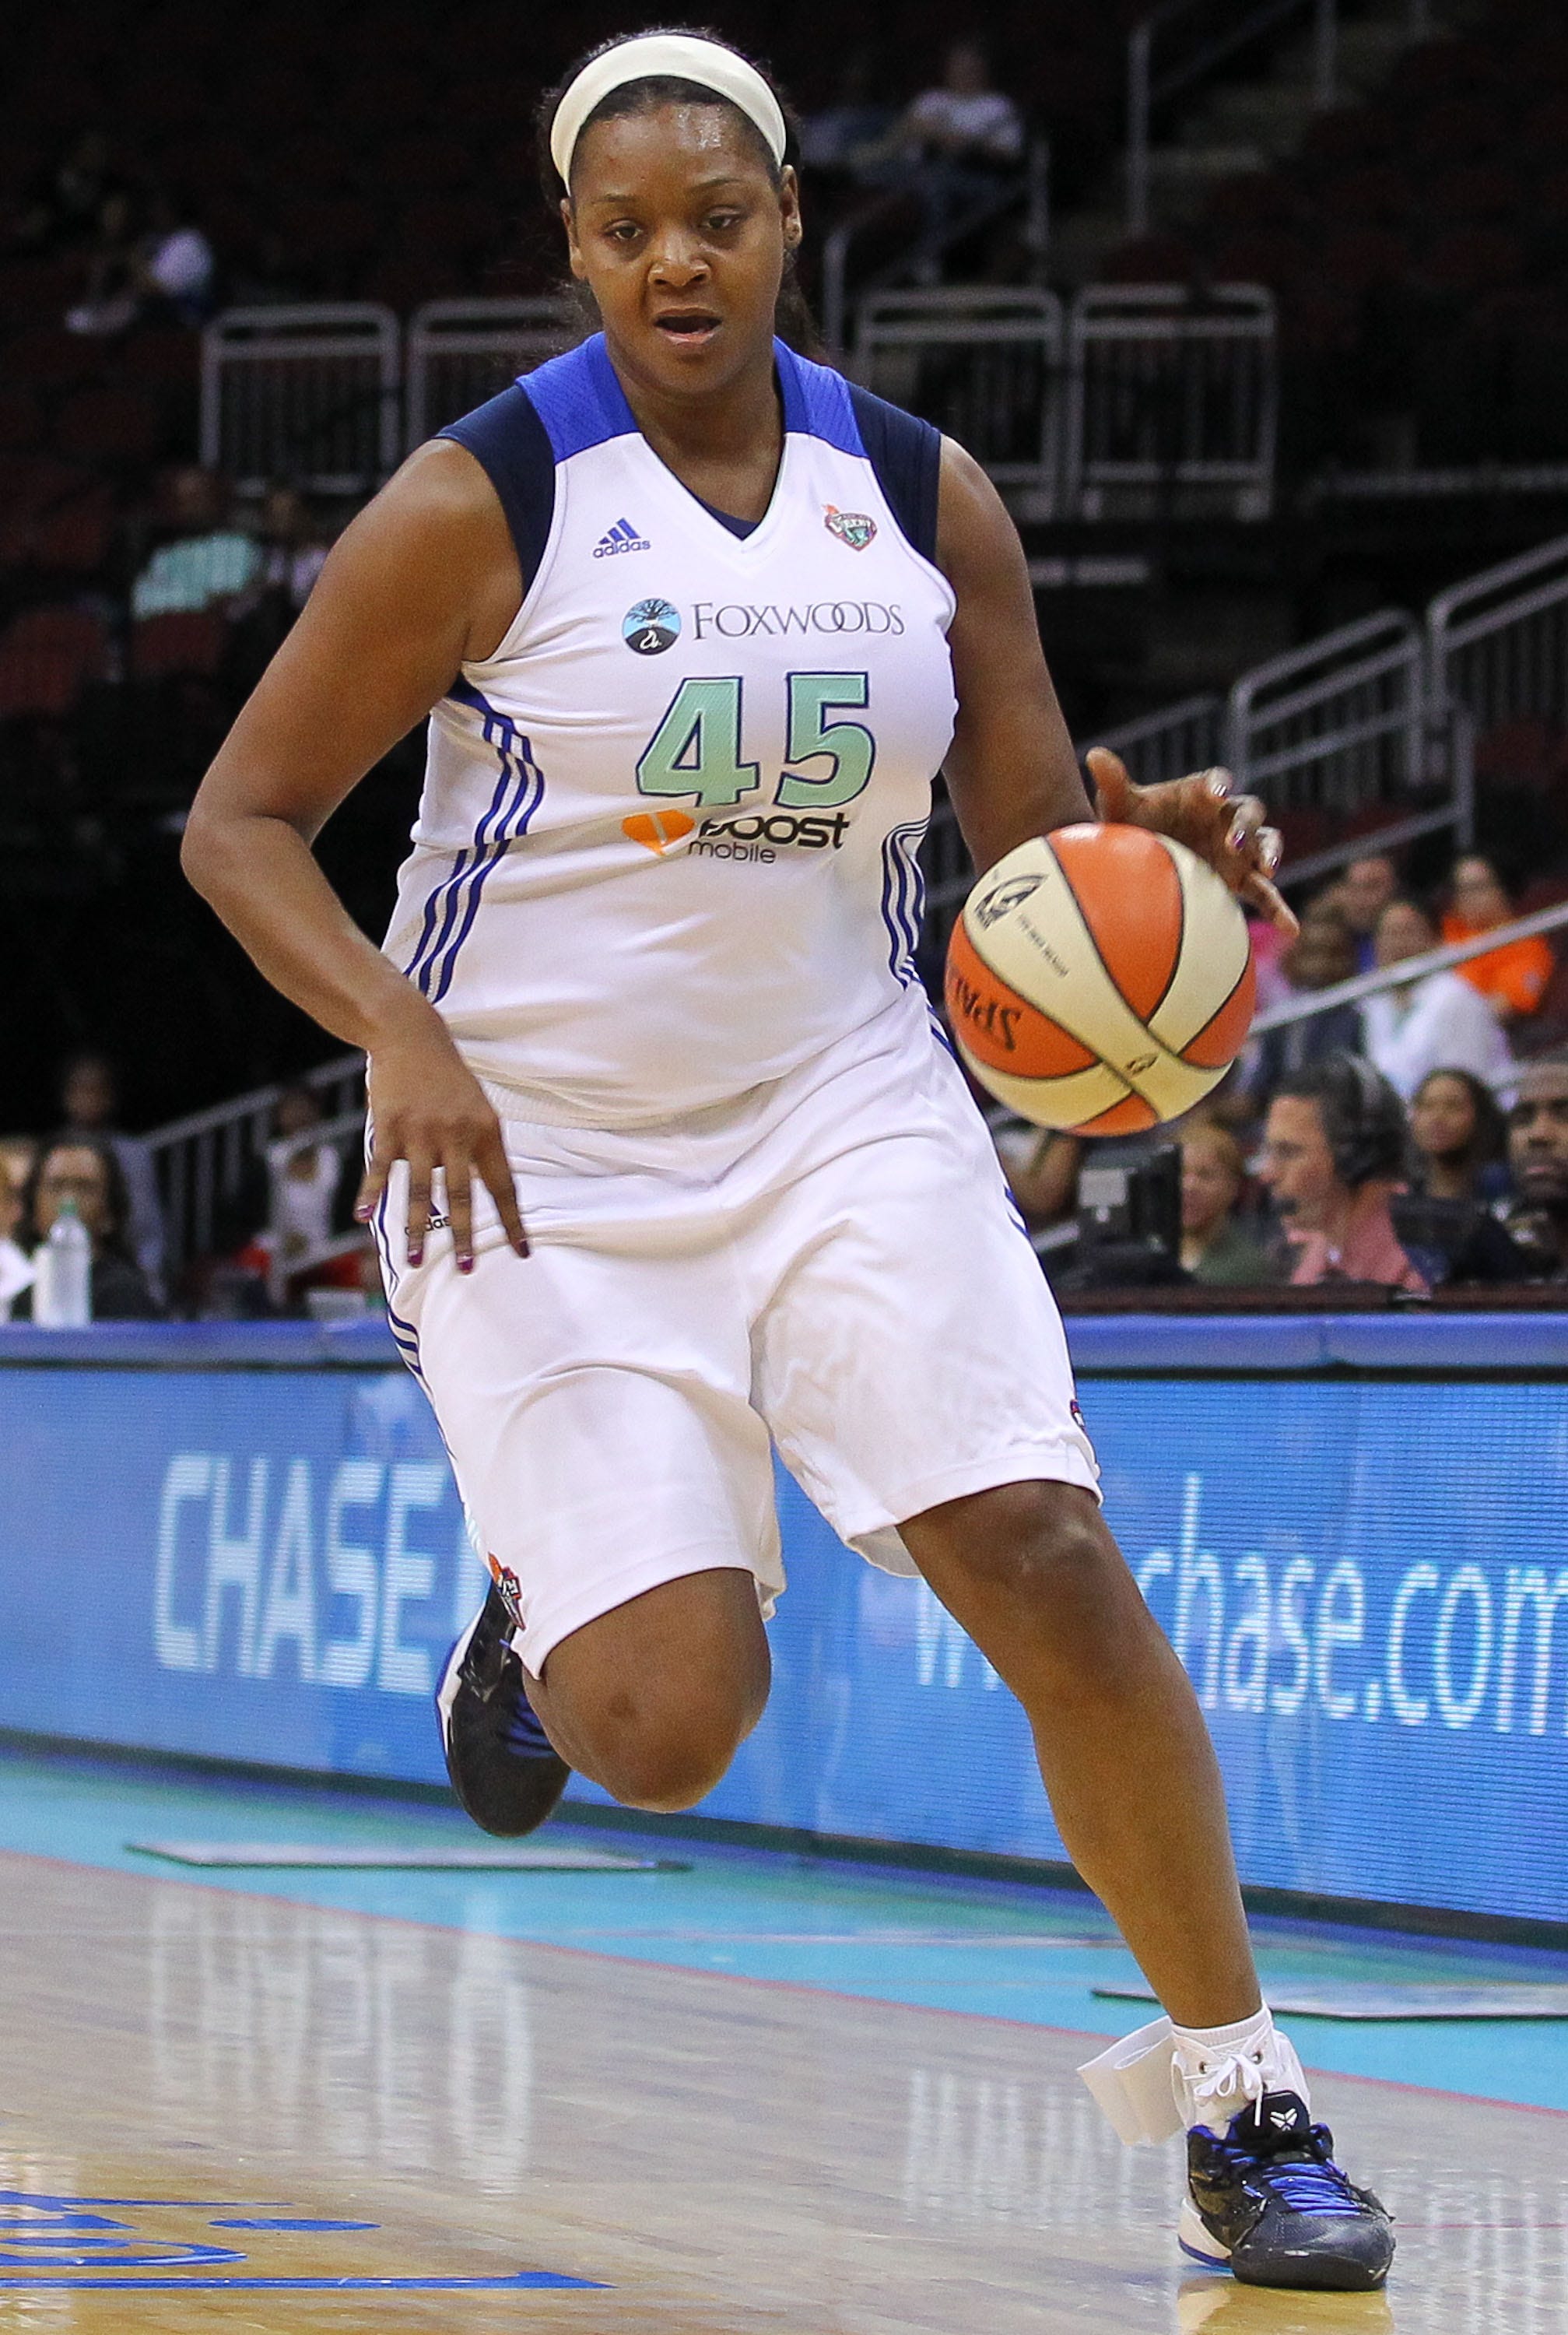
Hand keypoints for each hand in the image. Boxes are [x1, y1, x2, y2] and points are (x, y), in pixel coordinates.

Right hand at [355, 1022, 528, 1272]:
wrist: (411, 1037)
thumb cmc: (448, 1080)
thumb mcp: (478, 1109)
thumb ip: (481, 1149)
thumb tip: (487, 1191)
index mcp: (486, 1131)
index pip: (503, 1185)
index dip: (513, 1221)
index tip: (523, 1251)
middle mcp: (456, 1134)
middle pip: (461, 1194)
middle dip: (464, 1235)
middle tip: (467, 1268)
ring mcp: (421, 1131)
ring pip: (419, 1190)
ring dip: (417, 1229)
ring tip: (416, 1261)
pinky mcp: (389, 1126)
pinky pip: (380, 1168)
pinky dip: (370, 1194)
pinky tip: (362, 1218)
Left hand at [1086, 747, 1297, 935]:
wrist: (1139, 860)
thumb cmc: (1133, 826)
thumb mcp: (1120, 808)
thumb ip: (1114, 783)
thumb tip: (1094, 756)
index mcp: (1201, 794)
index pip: (1215, 782)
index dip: (1218, 785)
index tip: (1216, 791)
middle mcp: (1225, 817)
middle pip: (1248, 810)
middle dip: (1245, 823)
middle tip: (1234, 840)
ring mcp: (1238, 848)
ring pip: (1265, 843)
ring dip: (1270, 852)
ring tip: (1268, 870)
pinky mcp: (1241, 878)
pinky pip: (1265, 893)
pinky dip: (1279, 908)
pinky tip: (1291, 929)